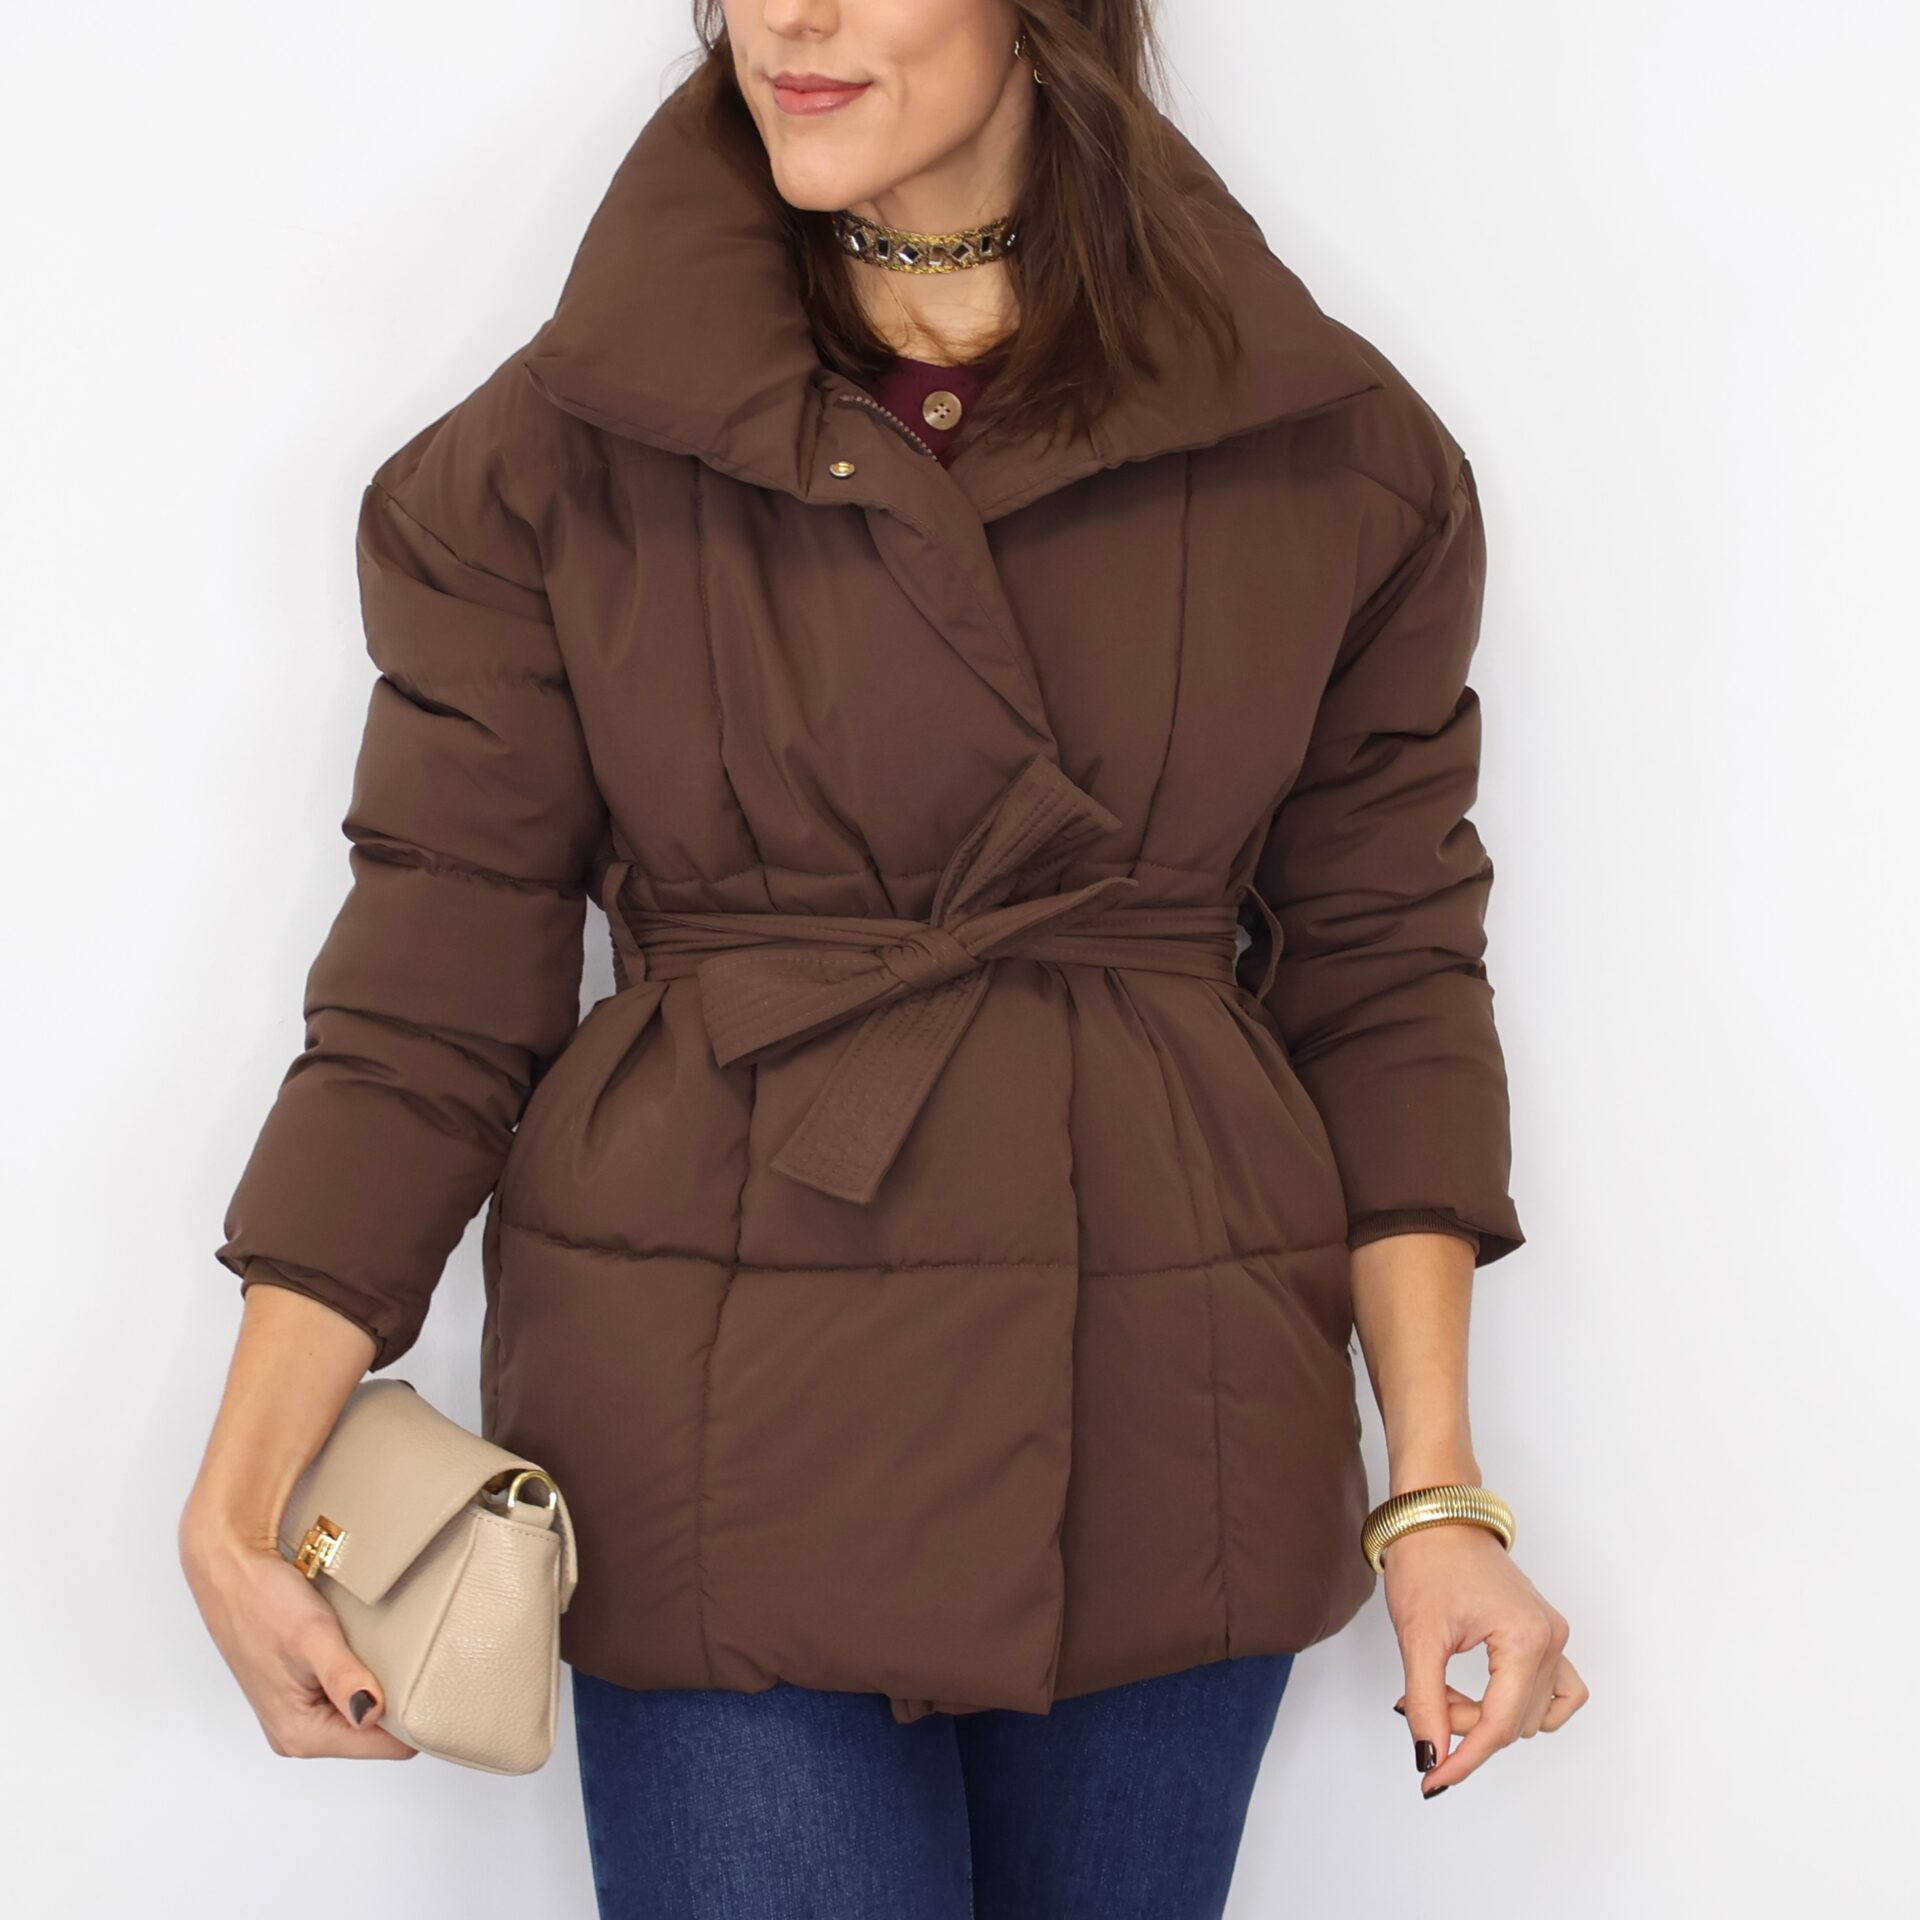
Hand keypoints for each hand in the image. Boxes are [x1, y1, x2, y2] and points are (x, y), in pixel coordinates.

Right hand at [179, 1504, 415, 1760]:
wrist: (231, 1569)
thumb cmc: (262, 1600)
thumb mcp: (312, 1637)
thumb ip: (343, 1678)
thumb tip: (372, 1713)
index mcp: (301, 1734)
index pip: (385, 1748)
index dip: (414, 1718)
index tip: (432, 1684)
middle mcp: (298, 1732)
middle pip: (378, 1735)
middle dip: (398, 1701)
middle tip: (412, 1660)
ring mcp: (300, 1711)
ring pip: (366, 1712)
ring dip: (381, 1685)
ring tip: (386, 1651)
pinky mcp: (303, 1688)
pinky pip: (349, 1693)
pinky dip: (364, 1673)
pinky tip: (366, 1648)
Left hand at [1383, 1521, 1585, 1796]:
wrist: (1434, 1512)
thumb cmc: (1427, 1559)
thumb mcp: (1418, 1637)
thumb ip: (1426, 1704)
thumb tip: (1431, 1756)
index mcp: (1526, 1639)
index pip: (1500, 1725)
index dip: (1464, 1758)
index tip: (1432, 1780)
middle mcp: (1551, 1638)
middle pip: (1514, 1722)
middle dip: (1465, 1723)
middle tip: (1423, 1699)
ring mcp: (1553, 1634)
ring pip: (1532, 1712)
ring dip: (1487, 1715)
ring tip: (1444, 1689)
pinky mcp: (1544, 1631)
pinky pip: (1555, 1689)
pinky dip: (1519, 1703)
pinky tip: (1483, 1694)